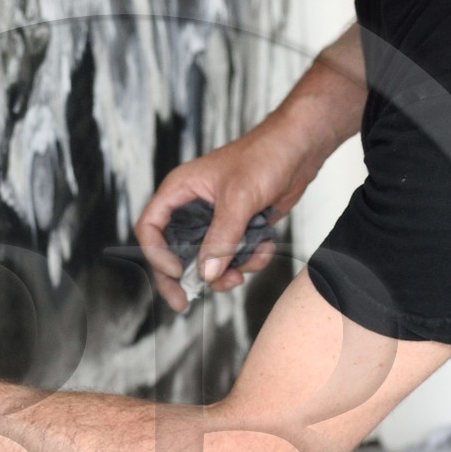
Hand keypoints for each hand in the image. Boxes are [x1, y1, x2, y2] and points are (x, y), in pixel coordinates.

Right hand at [135, 116, 317, 313]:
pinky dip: (250, 259)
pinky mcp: (237, 228)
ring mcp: (215, 220)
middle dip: (189, 276)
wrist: (299, 149)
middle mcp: (192, 207)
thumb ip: (222, 237)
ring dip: (228, 270)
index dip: (157, 255)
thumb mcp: (240, 198)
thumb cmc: (265, 156)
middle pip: (174, 252)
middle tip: (186, 302)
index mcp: (180, 191)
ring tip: (247, 266)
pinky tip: (267, 246)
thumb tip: (206, 274)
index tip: (176, 274)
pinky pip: (234, 256)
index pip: (150, 228)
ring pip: (208, 260)